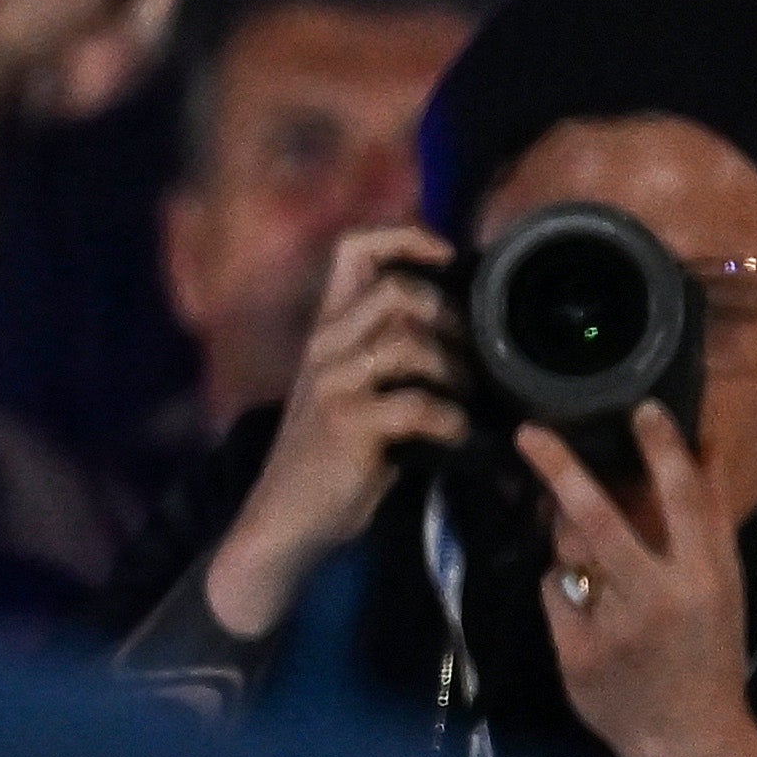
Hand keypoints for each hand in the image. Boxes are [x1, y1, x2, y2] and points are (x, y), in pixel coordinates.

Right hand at [202, 226, 465, 641]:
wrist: (286, 518)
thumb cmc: (329, 457)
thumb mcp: (347, 391)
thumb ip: (384, 355)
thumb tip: (462, 332)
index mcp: (325, 330)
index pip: (353, 249)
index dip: (406, 238)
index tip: (447, 258)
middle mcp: (324, 346)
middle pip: (397, 291)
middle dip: (450, 317)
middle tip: (470, 355)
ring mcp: (333, 384)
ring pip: (410, 343)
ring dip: (456, 371)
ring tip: (468, 399)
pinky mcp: (349, 426)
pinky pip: (419, 406)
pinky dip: (452, 422)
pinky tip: (456, 438)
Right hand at [522, 398, 756, 756]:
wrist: (696, 741)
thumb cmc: (623, 706)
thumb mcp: (574, 655)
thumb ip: (563, 596)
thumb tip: (560, 547)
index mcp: (641, 599)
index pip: (593, 519)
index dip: (560, 472)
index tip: (532, 437)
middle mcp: (690, 580)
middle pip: (675, 495)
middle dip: (656, 446)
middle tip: (641, 406)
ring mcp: (720, 580)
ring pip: (712, 503)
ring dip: (694, 457)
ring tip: (684, 416)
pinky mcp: (733, 584)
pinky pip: (722, 522)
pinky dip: (714, 487)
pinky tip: (707, 460)